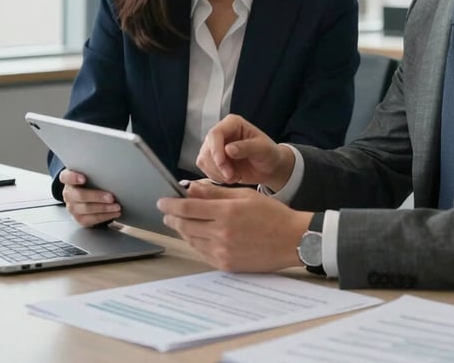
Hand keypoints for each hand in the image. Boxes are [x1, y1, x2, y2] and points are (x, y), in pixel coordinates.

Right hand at [59, 168, 120, 226]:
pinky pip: (90, 219)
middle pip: (80, 196)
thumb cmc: (89, 180)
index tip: (83, 179)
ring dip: (103, 208)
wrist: (84, 192)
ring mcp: (72, 207)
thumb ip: (95, 171)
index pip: (66, 177)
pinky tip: (113, 213)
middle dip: (97, 197)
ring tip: (116, 206)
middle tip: (111, 197)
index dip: (73, 178)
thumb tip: (111, 169)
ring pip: (86, 209)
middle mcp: (68, 194)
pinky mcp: (78, 218)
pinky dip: (104, 216)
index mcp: (68, 179)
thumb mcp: (90, 172)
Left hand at [157, 182, 311, 271]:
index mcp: (226, 212)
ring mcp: (223, 251)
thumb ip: (216, 192)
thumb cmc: (271, 213)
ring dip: (183, 230)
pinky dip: (196, 243)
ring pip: (192, 240)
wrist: (291, 240)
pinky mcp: (226, 265)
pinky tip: (196, 236)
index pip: (189, 208)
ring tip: (180, 222)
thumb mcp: (244, 195)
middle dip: (173, 218)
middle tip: (167, 212)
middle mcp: (222, 233)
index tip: (162, 201)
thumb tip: (191, 188)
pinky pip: (203, 253)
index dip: (171, 204)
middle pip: (186, 225)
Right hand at [196, 114, 294, 189]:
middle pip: (207, 148)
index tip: (222, 164)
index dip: (216, 149)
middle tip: (232, 176)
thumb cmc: (268, 154)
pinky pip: (205, 169)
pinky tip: (230, 178)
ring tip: (234, 177)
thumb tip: (228, 149)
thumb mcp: (263, 149)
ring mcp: (215, 146)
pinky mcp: (212, 159)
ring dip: (217, 173)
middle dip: (218, 166)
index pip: (216, 133)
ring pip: (204, 160)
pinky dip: (216, 177)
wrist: (269, 168)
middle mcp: (221, 132)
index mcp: (233, 123)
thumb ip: (247, 147)